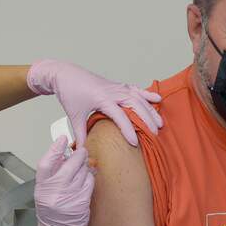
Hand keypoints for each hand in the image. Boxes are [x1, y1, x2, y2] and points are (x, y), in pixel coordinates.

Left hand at [27, 59, 162, 146]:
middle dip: (146, 120)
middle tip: (155, 134)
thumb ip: (80, 134)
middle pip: (135, 105)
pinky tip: (157, 99)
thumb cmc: (69, 92)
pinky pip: (135, 89)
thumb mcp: (74, 116)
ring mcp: (116, 87)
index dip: (128, 130)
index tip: (135, 143)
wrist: (65, 74)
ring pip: (138, 97)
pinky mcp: (116, 85)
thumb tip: (81, 152)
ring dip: (150, 109)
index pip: (119, 115)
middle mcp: (112, 91)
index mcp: (102, 98)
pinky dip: (146, 94)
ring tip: (160, 123)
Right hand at [33, 137, 94, 225]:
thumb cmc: (51, 211)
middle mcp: (54, 191)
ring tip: (82, 170)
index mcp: (42, 186)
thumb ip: (52, 173)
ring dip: (85, 167)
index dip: (54, 149)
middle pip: (69, 164)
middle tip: (82, 152)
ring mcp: (68, 196)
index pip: (46, 163)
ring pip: (82, 172)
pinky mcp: (81, 202)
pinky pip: (89, 182)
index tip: (62, 139)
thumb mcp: (45, 191)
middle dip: (79, 155)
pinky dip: (89, 178)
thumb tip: (65, 153)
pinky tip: (86, 181)